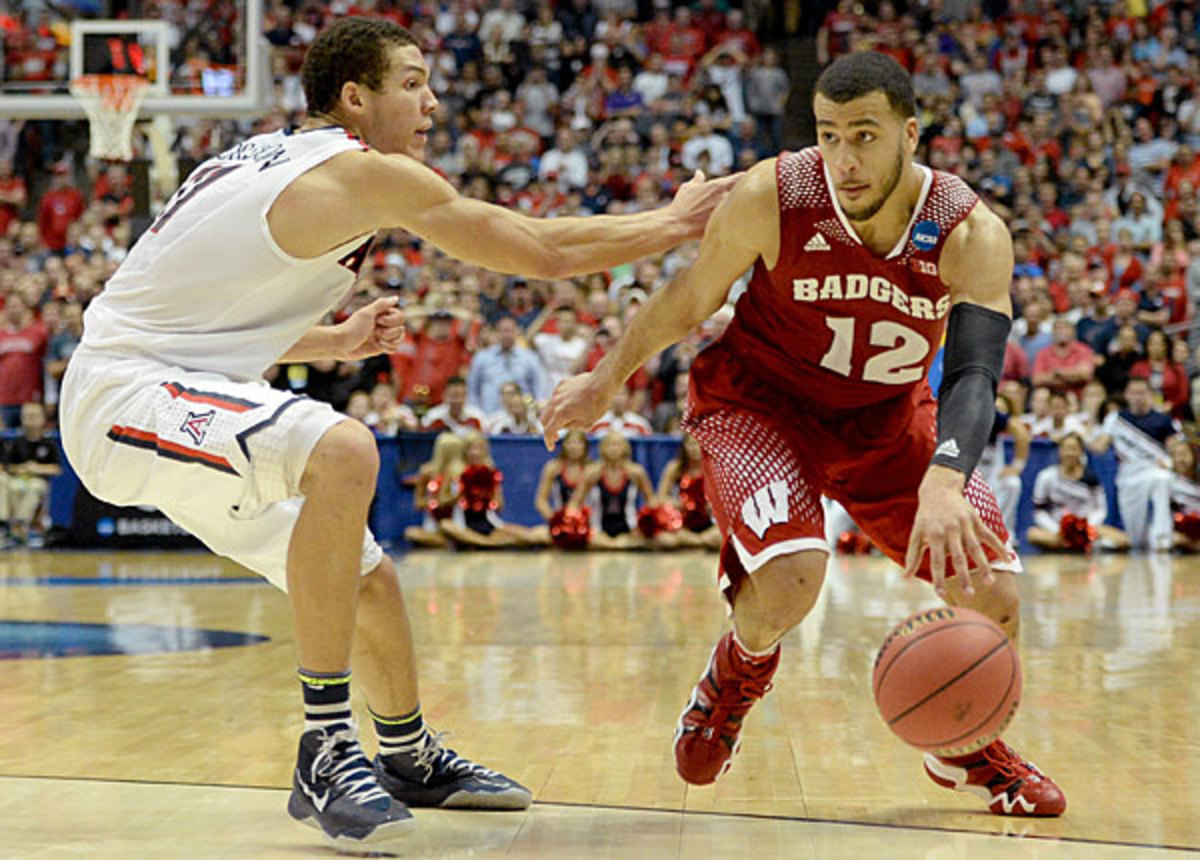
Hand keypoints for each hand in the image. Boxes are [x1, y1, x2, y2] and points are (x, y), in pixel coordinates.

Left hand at [336, 297, 405, 360]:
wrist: (341, 345)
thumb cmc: (351, 328)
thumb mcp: (366, 313)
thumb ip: (381, 304)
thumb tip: (396, 298)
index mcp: (381, 314)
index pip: (400, 317)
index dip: (392, 321)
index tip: (378, 321)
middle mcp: (384, 324)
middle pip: (401, 329)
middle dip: (389, 333)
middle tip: (375, 333)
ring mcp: (383, 336)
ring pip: (400, 339)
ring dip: (390, 341)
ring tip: (377, 341)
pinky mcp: (381, 347)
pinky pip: (395, 348)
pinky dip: (389, 348)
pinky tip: (378, 346)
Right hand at [540, 371, 620, 449]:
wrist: (603, 382)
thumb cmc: (598, 404)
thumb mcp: (587, 423)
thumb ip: (572, 426)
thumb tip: (564, 425)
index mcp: (561, 415)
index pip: (548, 431)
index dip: (548, 441)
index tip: (551, 448)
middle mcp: (555, 403)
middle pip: (544, 419)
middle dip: (548, 429)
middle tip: (557, 436)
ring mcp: (558, 392)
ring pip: (549, 407)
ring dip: (553, 416)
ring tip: (565, 421)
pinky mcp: (562, 384)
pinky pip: (556, 397)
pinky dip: (558, 404)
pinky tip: (569, 406)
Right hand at [669, 169, 742, 238]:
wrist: (677, 224)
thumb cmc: (681, 205)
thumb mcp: (688, 188)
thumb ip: (697, 180)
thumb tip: (699, 173)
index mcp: (718, 186)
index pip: (740, 178)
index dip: (744, 178)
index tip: (745, 181)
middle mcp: (725, 197)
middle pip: (742, 194)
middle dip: (741, 196)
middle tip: (741, 198)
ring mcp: (725, 211)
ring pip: (739, 208)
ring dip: (737, 209)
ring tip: (736, 213)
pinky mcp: (724, 225)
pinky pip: (733, 222)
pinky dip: (732, 222)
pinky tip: (729, 225)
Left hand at [903, 466, 1010, 598]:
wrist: (939, 490)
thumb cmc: (925, 517)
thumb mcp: (916, 534)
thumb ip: (912, 557)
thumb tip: (906, 579)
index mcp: (934, 535)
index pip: (936, 561)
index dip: (938, 578)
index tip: (940, 594)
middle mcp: (950, 530)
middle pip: (958, 557)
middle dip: (963, 577)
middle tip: (969, 595)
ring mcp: (965, 525)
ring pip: (976, 548)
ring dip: (983, 566)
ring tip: (989, 583)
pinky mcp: (976, 520)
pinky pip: (989, 535)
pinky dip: (999, 547)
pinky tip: (1008, 559)